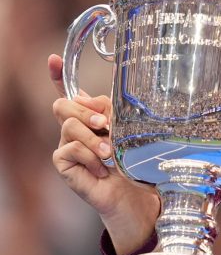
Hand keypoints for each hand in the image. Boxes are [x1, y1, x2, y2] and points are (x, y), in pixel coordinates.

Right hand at [49, 54, 159, 254]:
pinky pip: (68, 149)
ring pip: (68, 126)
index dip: (56, 75)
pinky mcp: (63, 163)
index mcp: (90, 117)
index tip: (52, 59)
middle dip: (85, 112)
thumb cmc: (134, 165)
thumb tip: (86, 97)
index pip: (68, 93)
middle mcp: (75, 129)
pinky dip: (89, 158)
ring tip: (110, 154)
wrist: (135, 196)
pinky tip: (102, 169)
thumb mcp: (128, 132)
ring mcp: (67, 145)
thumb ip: (110, 112)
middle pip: (63, 105)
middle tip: (106, 125)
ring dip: (93, 139)